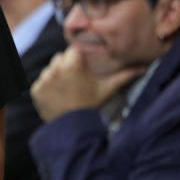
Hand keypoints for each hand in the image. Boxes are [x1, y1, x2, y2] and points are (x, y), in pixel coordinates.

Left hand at [30, 47, 145, 121]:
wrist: (76, 127)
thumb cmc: (92, 104)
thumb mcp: (107, 88)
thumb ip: (124, 76)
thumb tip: (143, 68)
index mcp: (72, 64)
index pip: (72, 52)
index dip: (78, 61)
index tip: (82, 71)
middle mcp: (56, 69)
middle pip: (59, 59)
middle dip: (66, 67)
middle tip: (75, 82)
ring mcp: (44, 80)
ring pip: (49, 70)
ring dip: (55, 77)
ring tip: (66, 90)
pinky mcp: (36, 90)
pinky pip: (40, 83)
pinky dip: (46, 89)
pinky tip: (57, 97)